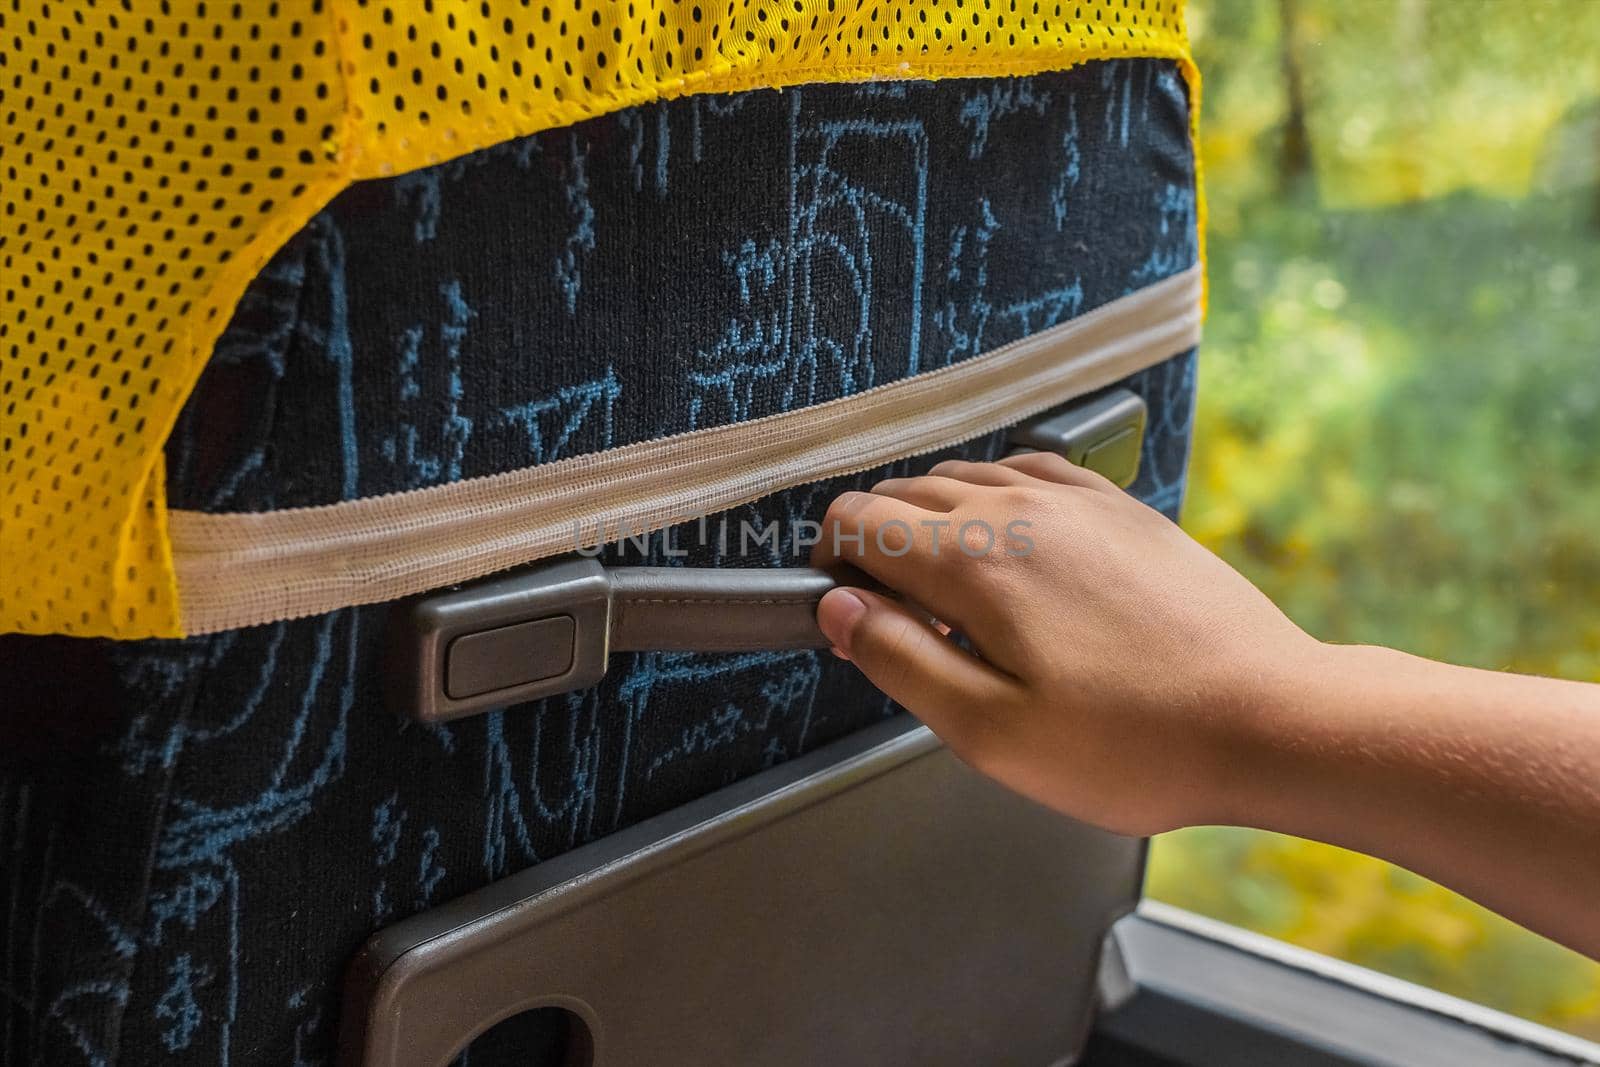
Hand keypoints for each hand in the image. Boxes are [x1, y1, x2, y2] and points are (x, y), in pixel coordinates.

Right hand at [811, 453, 1318, 836]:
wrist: (1269, 718)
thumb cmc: (1134, 743)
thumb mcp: (991, 733)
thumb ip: (900, 660)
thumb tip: (838, 610)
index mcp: (974, 563)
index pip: (859, 521)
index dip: (833, 564)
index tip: (848, 614)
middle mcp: (1018, 509)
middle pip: (905, 493)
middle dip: (877, 545)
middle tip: (897, 622)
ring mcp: (1076, 500)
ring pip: (965, 476)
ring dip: (933, 522)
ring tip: (953, 598)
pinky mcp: (1121, 508)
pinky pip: (1030, 470)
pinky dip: (995, 497)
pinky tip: (1009, 545)